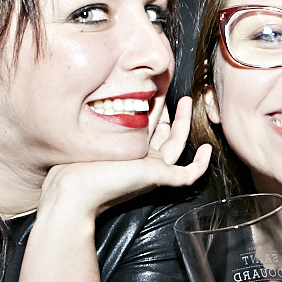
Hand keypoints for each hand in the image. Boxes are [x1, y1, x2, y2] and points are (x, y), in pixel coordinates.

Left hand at [40, 96, 211, 218]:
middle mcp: (141, 161)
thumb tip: (92, 97)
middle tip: (178, 95)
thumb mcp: (91, 137)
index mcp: (127, 154)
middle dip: (172, 114)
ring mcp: (151, 170)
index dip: (153, 112)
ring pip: (176, 146)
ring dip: (184, 125)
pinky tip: (206, 150)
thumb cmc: (75, 165)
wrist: (75, 188)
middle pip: (164, 135)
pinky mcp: (158, 177)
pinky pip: (187, 175)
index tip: (154, 94)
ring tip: (187, 102)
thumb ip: (98, 122)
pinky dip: (199, 165)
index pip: (146, 130)